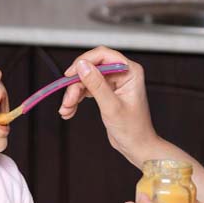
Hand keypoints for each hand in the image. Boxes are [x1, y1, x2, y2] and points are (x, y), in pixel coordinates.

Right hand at [58, 47, 158, 161]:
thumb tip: (82, 66)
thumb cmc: (133, 129)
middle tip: (68, 100)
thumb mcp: (112, 106)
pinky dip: (76, 99)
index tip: (69, 75)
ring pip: (86, 79)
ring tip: (66, 109)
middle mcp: (122, 73)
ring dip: (74, 94)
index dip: (84, 62)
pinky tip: (69, 111)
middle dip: (76, 84)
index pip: (103, 55)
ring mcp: (114, 82)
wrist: (137, 146)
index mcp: (130, 71)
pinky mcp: (106, 92)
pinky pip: (87, 89)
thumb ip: (96, 85)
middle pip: (91, 68)